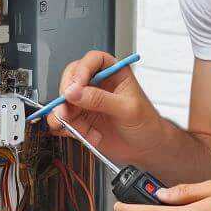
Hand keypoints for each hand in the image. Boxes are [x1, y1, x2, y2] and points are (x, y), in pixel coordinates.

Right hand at [46, 50, 164, 166]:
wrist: (146, 149)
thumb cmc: (146, 123)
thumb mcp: (127, 109)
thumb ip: (101, 100)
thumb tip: (75, 92)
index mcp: (113, 73)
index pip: (93, 60)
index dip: (82, 70)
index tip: (77, 85)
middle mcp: (97, 85)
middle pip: (72, 78)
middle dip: (66, 93)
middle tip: (67, 107)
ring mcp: (87, 103)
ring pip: (64, 101)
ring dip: (64, 114)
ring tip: (75, 126)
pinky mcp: (81, 120)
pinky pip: (63, 121)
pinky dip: (65, 128)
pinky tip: (78, 134)